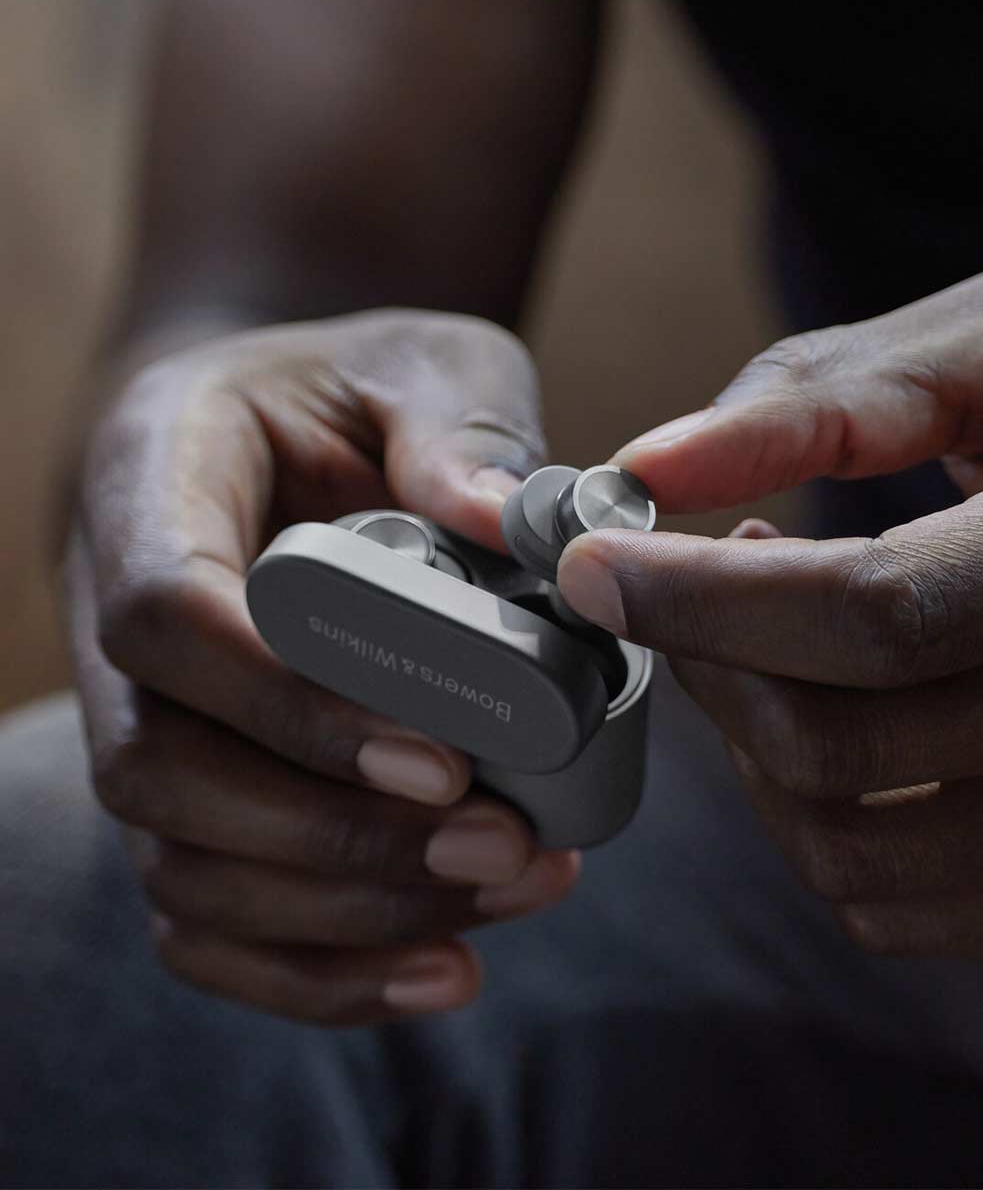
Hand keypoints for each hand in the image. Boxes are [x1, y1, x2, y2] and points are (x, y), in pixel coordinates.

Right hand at [71, 310, 578, 1022]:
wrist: (297, 428)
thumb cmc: (357, 384)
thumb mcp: (426, 361)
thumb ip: (462, 427)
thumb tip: (513, 525)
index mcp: (153, 481)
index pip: (165, 615)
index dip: (286, 705)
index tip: (439, 755)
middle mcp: (120, 615)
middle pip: (160, 774)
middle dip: (330, 837)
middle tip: (500, 843)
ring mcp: (150, 715)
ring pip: (184, 867)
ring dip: (344, 916)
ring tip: (509, 888)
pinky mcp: (200, 788)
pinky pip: (211, 914)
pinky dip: (316, 968)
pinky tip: (446, 967)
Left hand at [558, 269, 982, 958]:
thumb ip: (832, 388)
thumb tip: (653, 464)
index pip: (875, 612)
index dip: (702, 597)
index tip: (592, 561)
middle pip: (841, 744)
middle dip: (709, 662)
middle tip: (690, 582)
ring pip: (851, 847)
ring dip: (750, 748)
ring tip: (767, 647)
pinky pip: (903, 904)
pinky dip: (816, 821)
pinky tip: (836, 725)